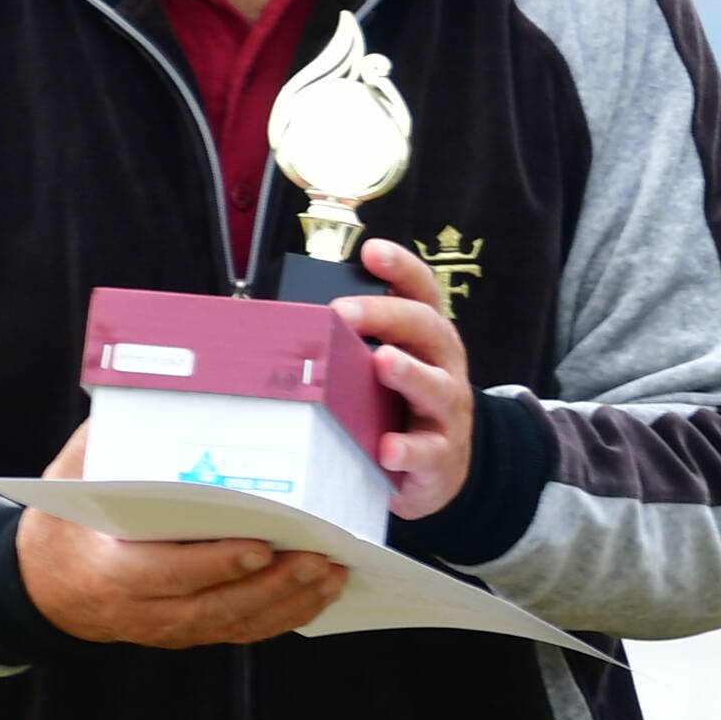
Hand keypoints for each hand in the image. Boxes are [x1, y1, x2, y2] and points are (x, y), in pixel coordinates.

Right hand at [16, 422, 345, 647]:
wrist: (48, 586)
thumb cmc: (67, 522)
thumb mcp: (69, 481)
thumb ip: (104, 447)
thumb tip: (153, 401)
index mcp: (111, 571)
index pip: (169, 574)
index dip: (216, 564)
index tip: (260, 547)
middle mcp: (144, 610)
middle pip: (218, 604)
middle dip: (274, 583)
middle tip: (321, 556)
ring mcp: (172, 629)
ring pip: (240, 621)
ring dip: (292, 600)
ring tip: (335, 570)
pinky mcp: (195, 632)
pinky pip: (246, 629)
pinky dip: (288, 614)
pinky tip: (323, 591)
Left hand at [333, 237, 475, 520]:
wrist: (440, 468)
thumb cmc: (396, 408)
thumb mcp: (377, 369)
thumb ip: (347, 346)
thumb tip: (274, 326)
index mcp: (425, 339)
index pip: (421, 293)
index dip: (401, 269)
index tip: (372, 251)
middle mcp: (443, 366)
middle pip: (428, 329)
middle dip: (386, 315)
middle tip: (342, 312)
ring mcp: (446, 411)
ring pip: (437, 387)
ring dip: (409, 373)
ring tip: (383, 362)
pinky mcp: (441, 454)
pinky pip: (429, 451)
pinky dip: (408, 449)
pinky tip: (387, 448)